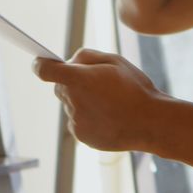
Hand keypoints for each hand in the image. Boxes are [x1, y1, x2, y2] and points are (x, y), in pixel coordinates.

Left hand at [33, 48, 159, 151]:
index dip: (40, 65)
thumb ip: (87, 56)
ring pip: (71, 105)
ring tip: (110, 103)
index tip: (40, 62)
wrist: (151, 123)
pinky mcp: (81, 136)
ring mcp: (76, 121)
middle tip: (95, 83)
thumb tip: (69, 61)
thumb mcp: (115, 61)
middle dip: (71, 83)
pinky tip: (109, 117)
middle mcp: (73, 101)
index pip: (44, 70)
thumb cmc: (135, 89)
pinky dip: (89, 118)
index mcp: (79, 79)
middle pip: (59, 87)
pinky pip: (78, 122)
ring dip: (83, 101)